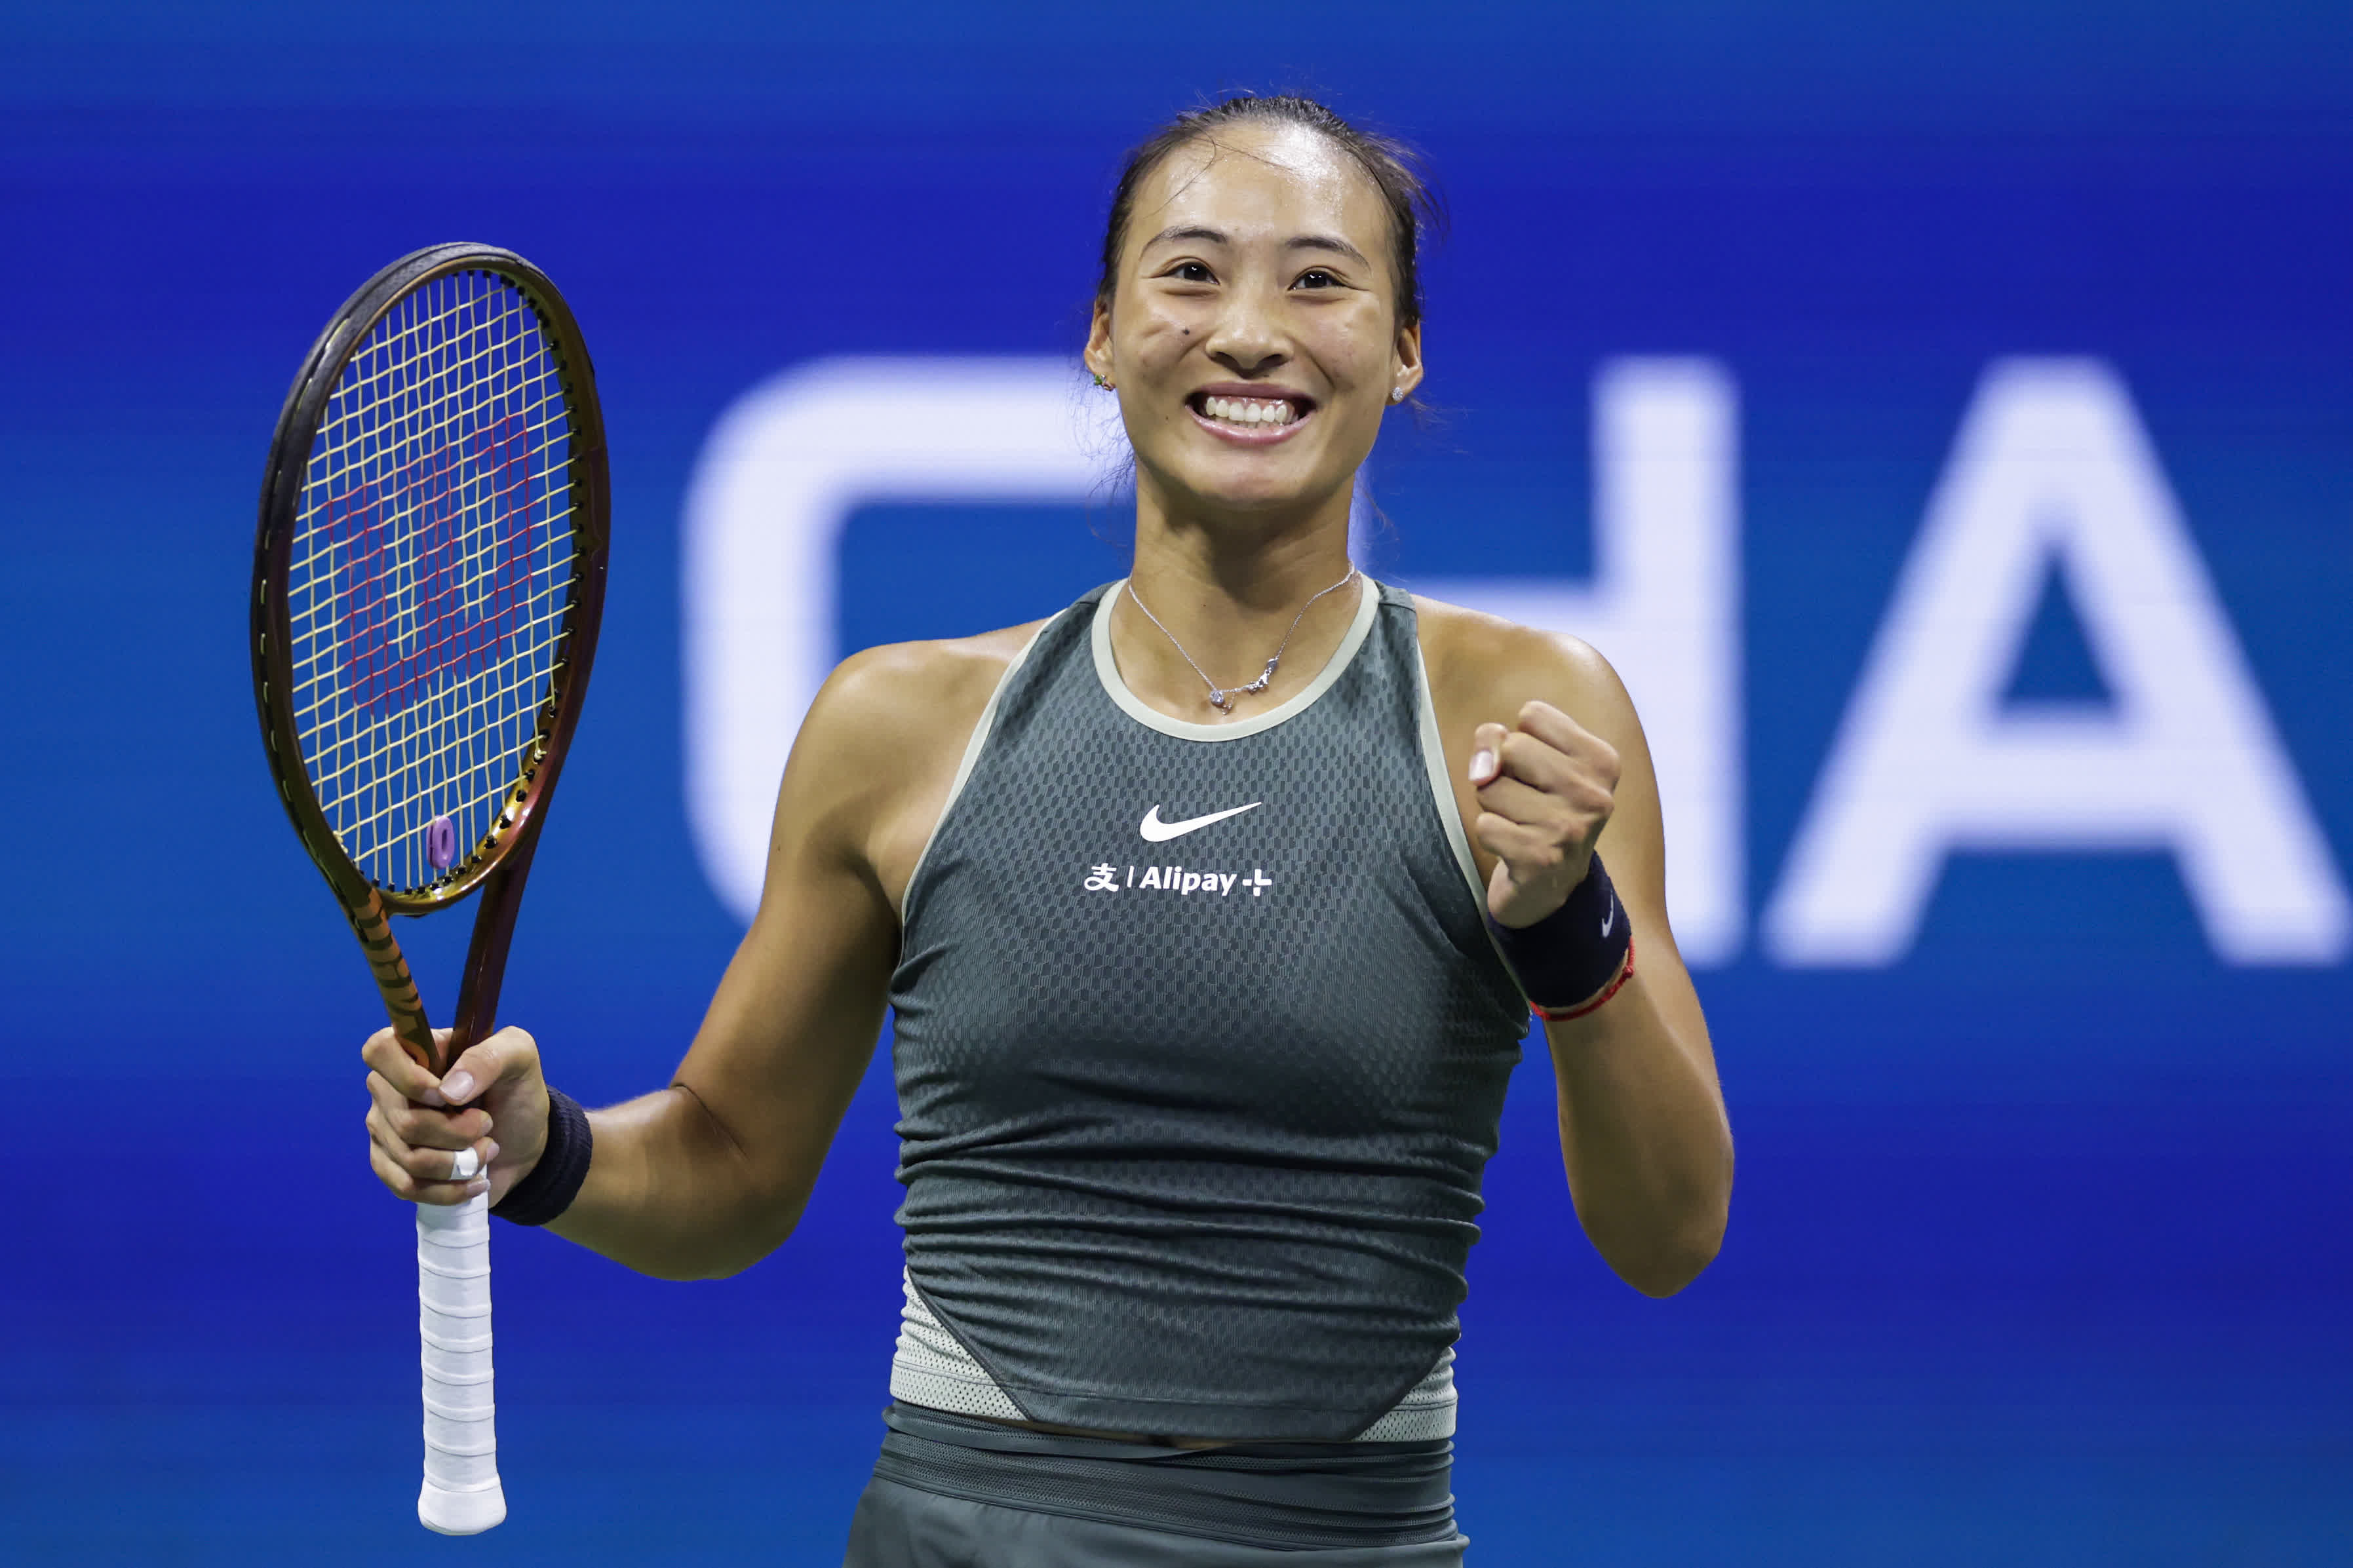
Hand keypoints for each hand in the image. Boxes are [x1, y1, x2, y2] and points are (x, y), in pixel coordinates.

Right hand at [363, 1025, 549, 1206]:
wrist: (522, 1143)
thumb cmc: (514, 1091)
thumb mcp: (519, 1056)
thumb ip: (489, 1057)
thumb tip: (450, 1091)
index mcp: (413, 1051)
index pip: (379, 1050)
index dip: (410, 1078)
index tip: (446, 1096)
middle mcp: (389, 1088)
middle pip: (405, 1120)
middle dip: (458, 1132)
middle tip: (487, 1124)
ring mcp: (385, 1129)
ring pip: (409, 1157)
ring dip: (460, 1161)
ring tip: (486, 1150)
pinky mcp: (390, 1166)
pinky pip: (406, 1186)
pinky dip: (449, 1189)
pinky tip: (474, 1181)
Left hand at [1468, 699, 1620, 927]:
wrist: (1554, 885)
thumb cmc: (1538, 809)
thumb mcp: (1530, 761)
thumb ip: (1498, 739)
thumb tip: (1482, 768)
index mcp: (1601, 760)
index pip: (1532, 715)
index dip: (1520, 741)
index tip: (1538, 771)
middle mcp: (1594, 794)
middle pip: (1511, 747)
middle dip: (1504, 773)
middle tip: (1526, 801)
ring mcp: (1569, 829)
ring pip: (1490, 786)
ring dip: (1494, 806)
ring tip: (1520, 823)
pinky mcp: (1540, 859)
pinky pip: (1484, 825)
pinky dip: (1489, 835)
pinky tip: (1513, 847)